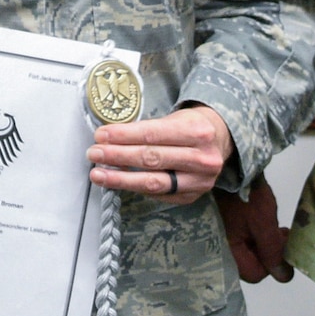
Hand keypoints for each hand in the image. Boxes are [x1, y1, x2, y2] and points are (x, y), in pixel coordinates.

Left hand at [87, 105, 231, 206]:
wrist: (221, 142)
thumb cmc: (191, 127)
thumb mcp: (176, 119)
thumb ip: (148, 129)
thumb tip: (110, 138)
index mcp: (197, 132)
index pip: (153, 134)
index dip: (124, 136)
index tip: (101, 135)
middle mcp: (202, 158)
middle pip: (152, 159)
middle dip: (118, 156)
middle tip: (94, 153)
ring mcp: (199, 181)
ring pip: (153, 182)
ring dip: (121, 179)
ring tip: (99, 174)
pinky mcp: (191, 196)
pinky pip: (158, 194)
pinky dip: (135, 187)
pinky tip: (119, 182)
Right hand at [217, 176, 292, 282]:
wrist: (225, 166)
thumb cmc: (244, 194)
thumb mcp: (263, 222)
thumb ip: (273, 251)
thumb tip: (284, 277)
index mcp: (228, 251)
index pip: (256, 274)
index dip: (273, 262)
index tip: (282, 241)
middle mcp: (219, 249)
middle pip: (250, 263)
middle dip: (268, 251)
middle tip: (280, 232)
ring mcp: (218, 237)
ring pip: (246, 250)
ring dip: (261, 241)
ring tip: (271, 224)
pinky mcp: (220, 226)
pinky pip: (239, 239)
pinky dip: (251, 232)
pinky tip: (257, 218)